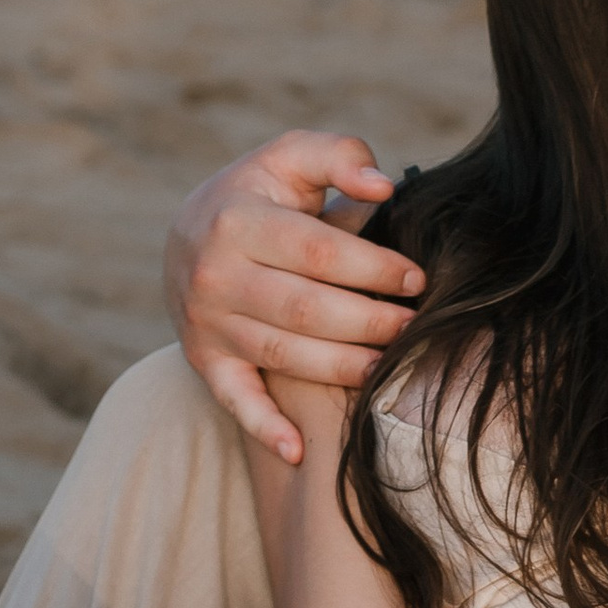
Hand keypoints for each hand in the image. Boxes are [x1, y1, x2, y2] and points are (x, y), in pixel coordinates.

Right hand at [165, 128, 425, 464]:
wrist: (190, 233)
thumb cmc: (263, 194)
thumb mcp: (292, 157)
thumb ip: (340, 156)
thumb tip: (384, 187)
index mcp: (238, 220)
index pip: (321, 252)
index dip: (376, 268)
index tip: (418, 278)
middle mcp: (215, 275)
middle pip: (307, 309)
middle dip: (371, 321)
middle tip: (415, 326)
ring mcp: (206, 323)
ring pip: (284, 355)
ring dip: (343, 368)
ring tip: (389, 366)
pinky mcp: (204, 360)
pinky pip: (234, 401)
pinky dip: (264, 430)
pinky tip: (298, 452)